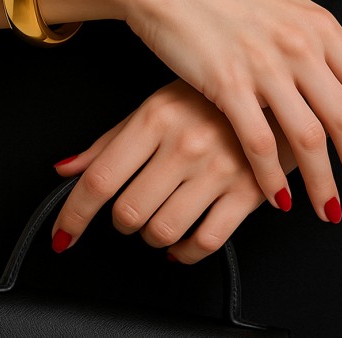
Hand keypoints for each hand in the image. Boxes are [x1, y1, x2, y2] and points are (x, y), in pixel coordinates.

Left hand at [51, 80, 292, 263]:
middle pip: (129, 212)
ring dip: (152, 236)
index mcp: (156, 117)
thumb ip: (110, 140)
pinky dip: (185, 252)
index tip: (63, 235)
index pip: (101, 177)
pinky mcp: (249, 191)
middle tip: (130, 210)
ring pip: (163, 231)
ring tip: (158, 219)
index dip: (74, 214)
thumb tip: (66, 169)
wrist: (278, 90)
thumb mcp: (157, 104)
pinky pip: (205, 242)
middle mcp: (185, 143)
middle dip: (122, 221)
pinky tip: (183, 241)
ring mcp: (219, 169)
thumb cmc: (212, 97)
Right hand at [117, 0, 341, 219]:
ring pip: (308, 139)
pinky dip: (270, 175)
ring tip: (328, 209)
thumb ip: (311, 40)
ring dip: (323, 183)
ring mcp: (263, 64)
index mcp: (318, 24)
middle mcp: (299, 44)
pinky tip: (276, 197)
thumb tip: (333, 77)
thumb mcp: (280, 6)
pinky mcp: (225, 82)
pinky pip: (258, 141)